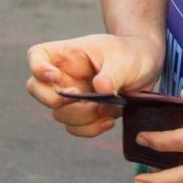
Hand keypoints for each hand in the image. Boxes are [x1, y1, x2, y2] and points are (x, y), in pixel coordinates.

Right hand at [27, 34, 162, 136]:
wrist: (146, 68)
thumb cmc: (132, 54)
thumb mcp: (126, 59)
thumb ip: (113, 73)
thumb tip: (101, 89)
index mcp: (69, 54)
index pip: (38, 55)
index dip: (38, 67)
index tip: (55, 77)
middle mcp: (65, 75)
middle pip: (37, 89)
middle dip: (55, 100)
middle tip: (81, 98)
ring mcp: (72, 96)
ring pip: (58, 114)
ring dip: (81, 117)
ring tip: (107, 109)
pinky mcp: (84, 113)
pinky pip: (75, 128)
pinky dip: (90, 129)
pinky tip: (109, 121)